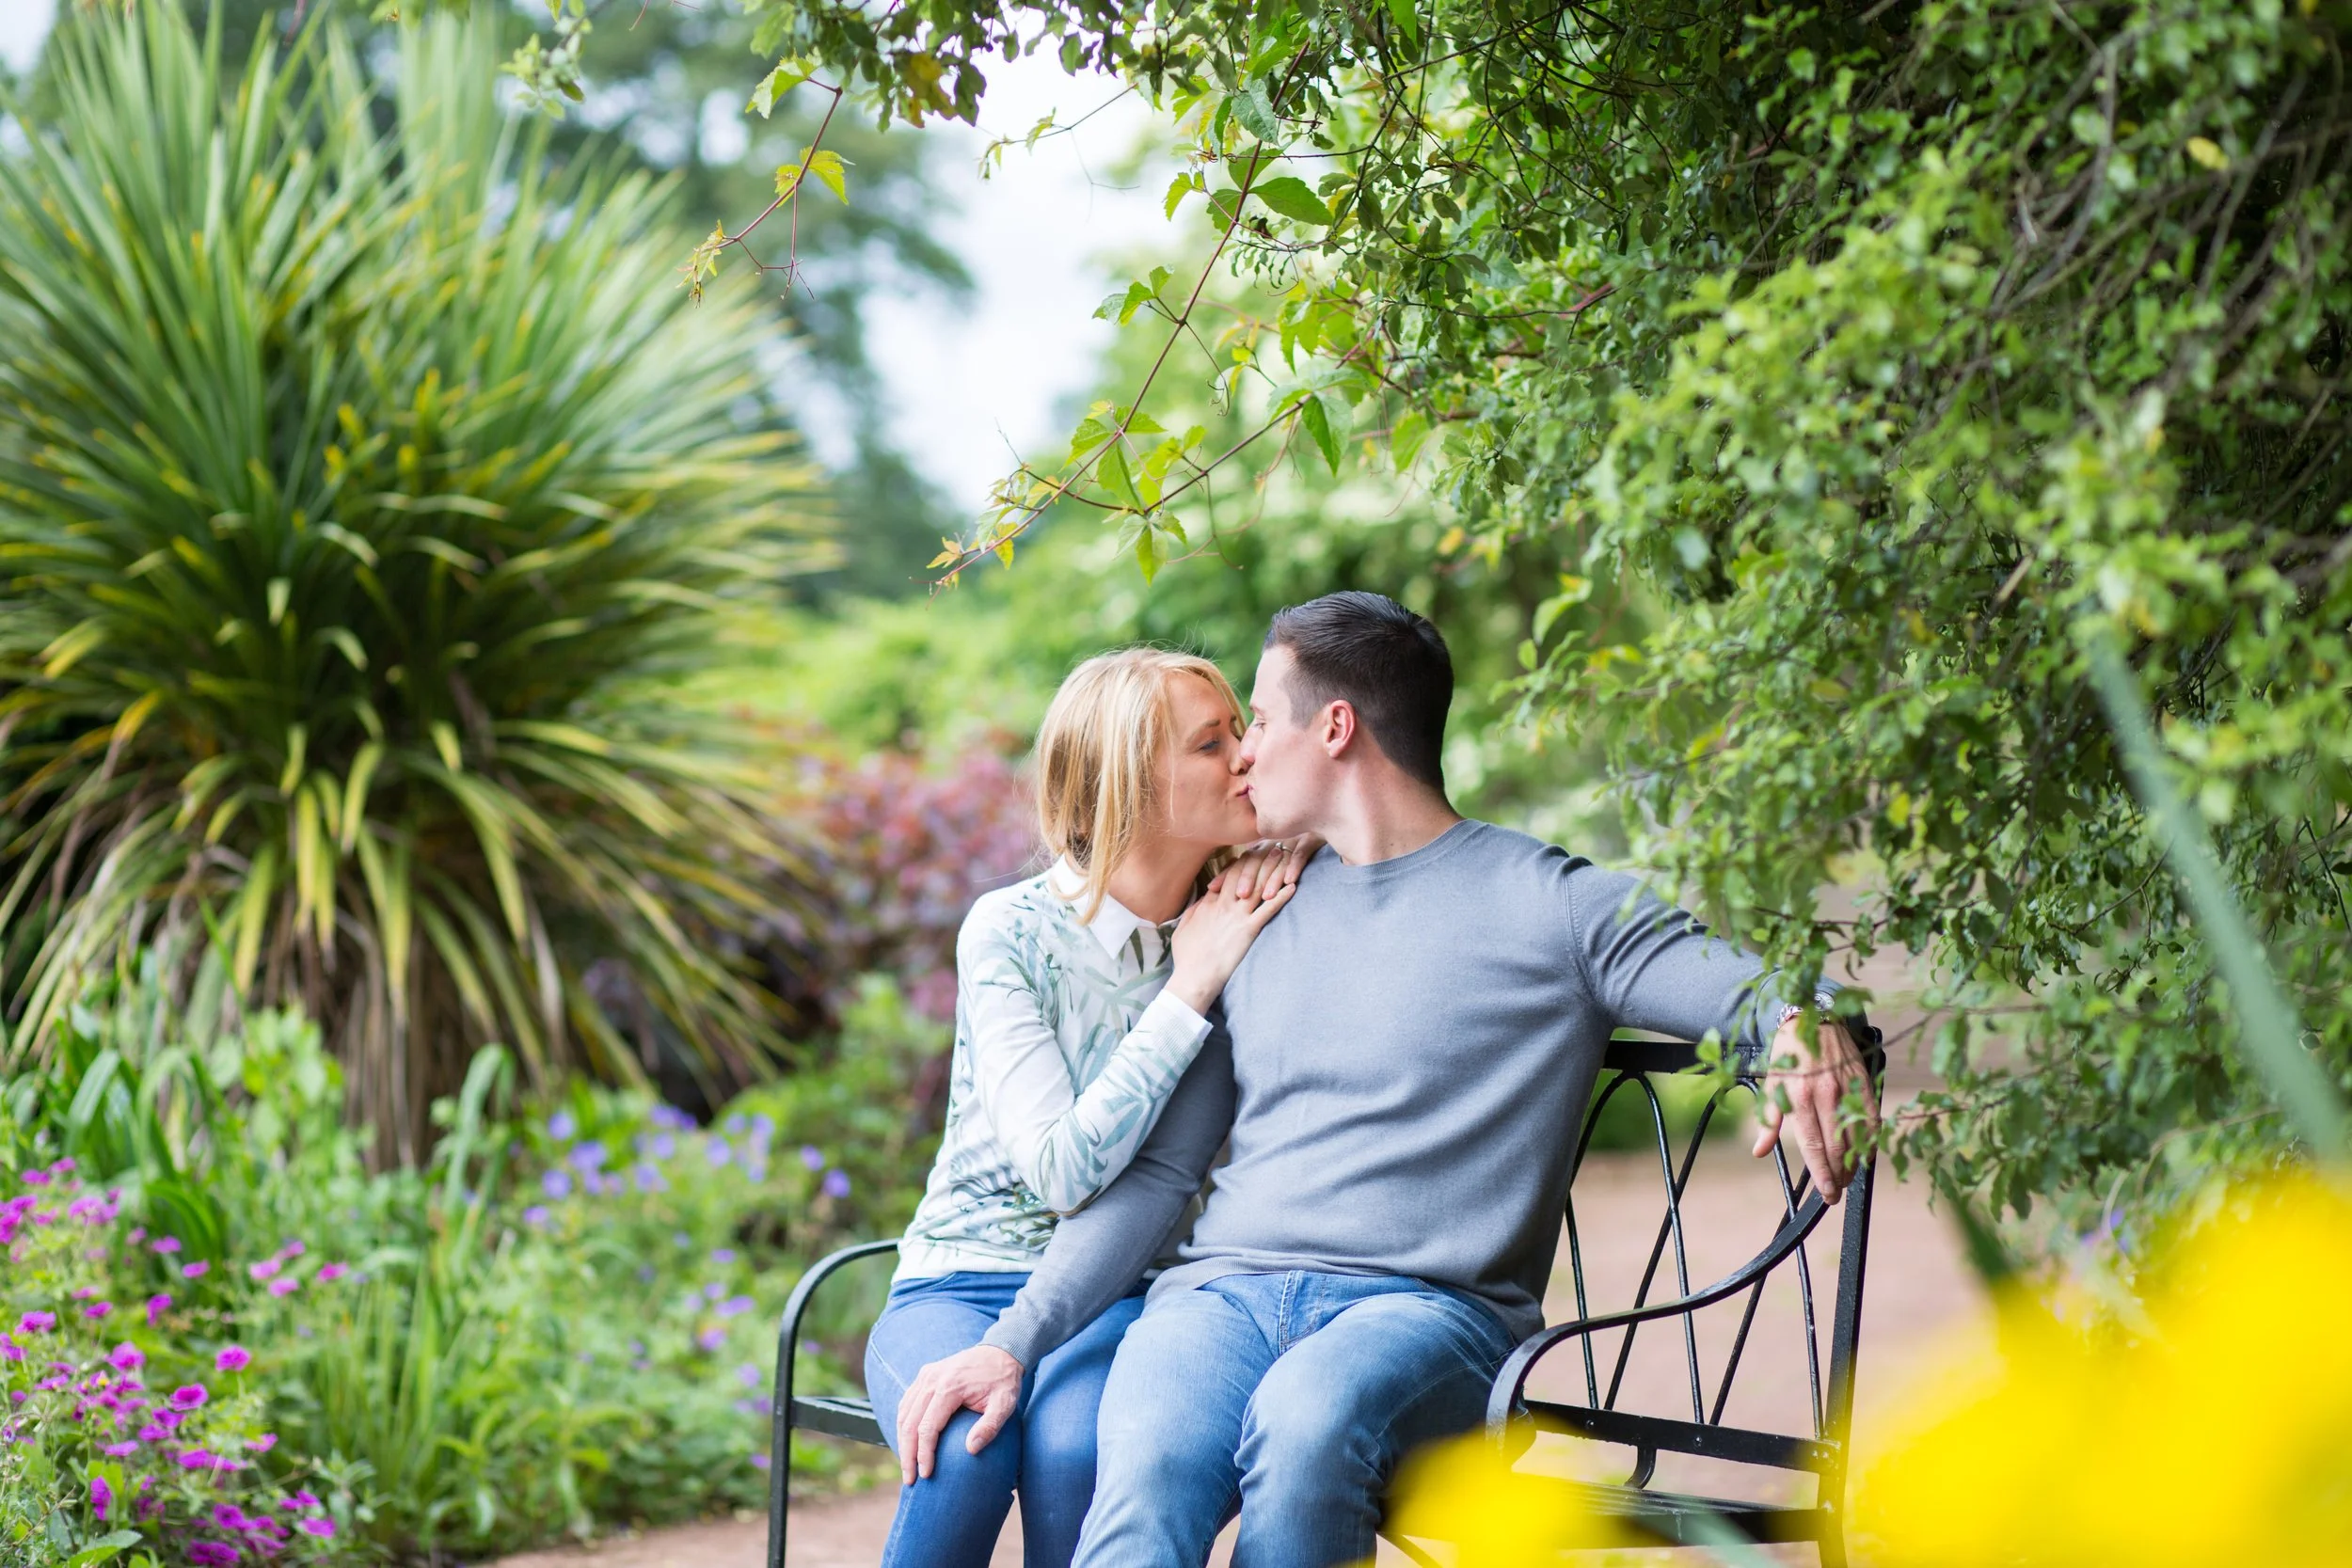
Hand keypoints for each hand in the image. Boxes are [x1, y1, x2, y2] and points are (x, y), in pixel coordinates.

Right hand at [895, 1344, 1023, 1483]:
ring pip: (904, 1413)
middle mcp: (932, 1379)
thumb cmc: (1004, 1381)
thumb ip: (990, 1427)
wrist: (1001, 1351)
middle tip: (910, 1479)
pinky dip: (904, 1424)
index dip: (924, 1454)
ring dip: (902, 1441)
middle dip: (907, 1454)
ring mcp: (926, 1375)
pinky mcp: (925, 1374)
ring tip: (907, 1465)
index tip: (926, 1474)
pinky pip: (907, 1402)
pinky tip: (908, 1442)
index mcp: (950, 1387)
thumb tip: (971, 1450)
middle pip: (910, 1423)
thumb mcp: (1005, 1404)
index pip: (927, 1427)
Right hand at [1167, 849, 1304, 1013]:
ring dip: (1273, 870)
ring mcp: (1237, 916)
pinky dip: (1282, 897)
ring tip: (1286, 857)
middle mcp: (1225, 904)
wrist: (1194, 977)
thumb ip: (1195, 909)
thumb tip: (1205, 898)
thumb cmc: (1187, 956)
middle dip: (1260, 858)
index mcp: (1210, 902)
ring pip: (1259, 886)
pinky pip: (1268, 909)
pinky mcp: (1249, 929)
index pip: (1227, 874)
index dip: (1242, 863)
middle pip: (1245, 873)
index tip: (1253, 855)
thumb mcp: (1184, 927)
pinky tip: (1293, 887)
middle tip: (1273, 846)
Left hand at [1209, 834, 1322, 900]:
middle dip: (1247, 878)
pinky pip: (1301, 853)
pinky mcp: (1310, 839)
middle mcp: (1274, 842)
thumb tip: (1234, 888)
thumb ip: (1257, 865)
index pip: (1240, 861)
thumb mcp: (1274, 852)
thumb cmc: (1296, 842)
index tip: (1211, 888)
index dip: (1226, 874)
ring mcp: (1292, 840)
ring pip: (1278, 860)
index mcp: (1262, 846)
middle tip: (1239, 896)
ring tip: (1266, 896)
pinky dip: (1295, 866)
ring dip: (1272, 879)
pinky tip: (1290, 881)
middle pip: (1257, 860)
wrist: (1323, 817)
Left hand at [1751, 1015, 1877, 1204]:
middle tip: (1836, 1192)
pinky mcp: (1864, 1082)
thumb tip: (1759, 1151)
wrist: (1812, 1016)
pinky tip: (1867, 1154)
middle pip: (1837, 1145)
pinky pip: (1873, 1117)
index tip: (1827, 1192)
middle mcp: (1826, 1094)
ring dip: (1854, 1162)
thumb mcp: (1772, 1085)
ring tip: (1848, 1177)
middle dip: (1838, 1174)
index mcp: (1800, 1096)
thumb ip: (1769, 1121)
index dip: (1821, 1172)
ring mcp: (1848, 1088)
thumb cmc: (1789, 1054)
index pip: (1813, 1144)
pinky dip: (1872, 1139)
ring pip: (1857, 1135)